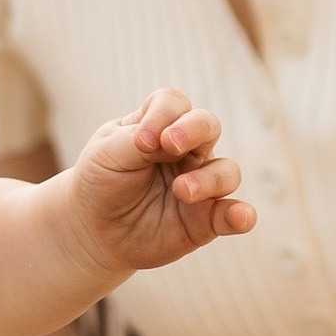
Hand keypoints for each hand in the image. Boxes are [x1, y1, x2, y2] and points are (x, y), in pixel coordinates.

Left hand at [65, 89, 252, 274]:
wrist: (94, 230)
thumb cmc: (101, 181)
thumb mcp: (106, 153)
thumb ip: (136, 140)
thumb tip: (167, 140)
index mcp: (159, 126)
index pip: (174, 104)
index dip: (162, 116)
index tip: (142, 140)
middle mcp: (186, 151)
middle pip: (208, 125)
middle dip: (194, 130)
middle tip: (170, 145)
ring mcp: (200, 184)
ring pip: (226, 170)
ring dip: (209, 178)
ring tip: (181, 191)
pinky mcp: (205, 220)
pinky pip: (234, 214)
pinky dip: (242, 215)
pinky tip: (240, 217)